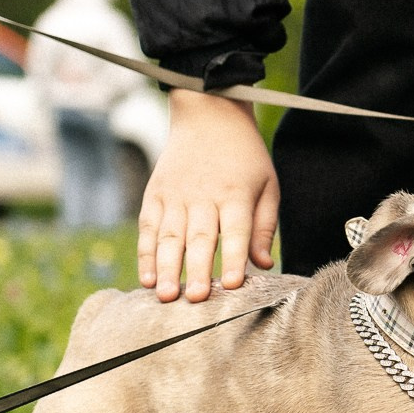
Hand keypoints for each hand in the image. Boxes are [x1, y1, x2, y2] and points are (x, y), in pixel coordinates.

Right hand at [138, 90, 279, 301]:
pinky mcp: (156, 194)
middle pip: (199, 237)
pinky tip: (147, 278)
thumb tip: (263, 265)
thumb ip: (265, 226)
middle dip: (196, 269)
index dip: (234, 257)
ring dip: (166, 268)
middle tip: (195, 299)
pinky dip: (146, 254)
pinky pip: (148, 227)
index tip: (233, 284)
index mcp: (236, 193)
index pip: (236, 230)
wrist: (209, 114)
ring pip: (169, 236)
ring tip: (165, 296)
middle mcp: (203, 195)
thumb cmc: (245, 157)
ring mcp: (176, 194)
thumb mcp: (267, 185)